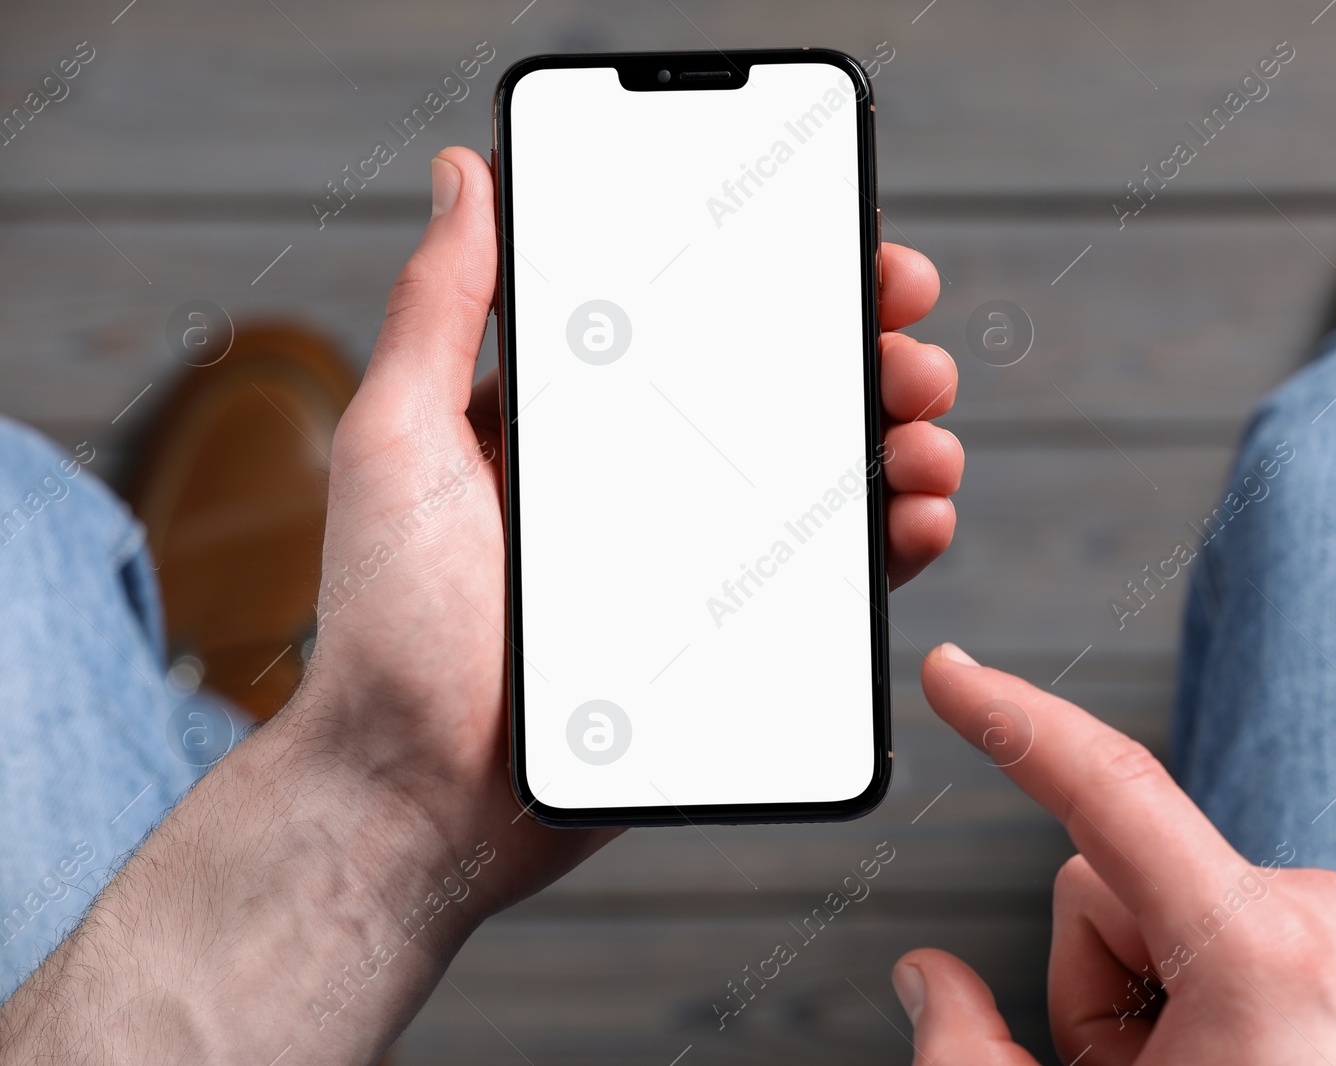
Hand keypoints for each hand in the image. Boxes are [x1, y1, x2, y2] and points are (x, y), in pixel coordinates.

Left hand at [307, 147, 961, 917]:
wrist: (418, 795)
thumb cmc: (387, 624)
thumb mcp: (398, 439)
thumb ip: (438, 308)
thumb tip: (468, 174)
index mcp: (577, 419)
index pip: (698, 322)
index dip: (785, 280)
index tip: (850, 251)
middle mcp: (642, 478)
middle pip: (780, 393)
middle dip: (865, 354)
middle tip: (909, 343)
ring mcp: (690, 557)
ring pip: (820, 480)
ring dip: (894, 441)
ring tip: (924, 433)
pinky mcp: (724, 638)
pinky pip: (826, 582)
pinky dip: (888, 542)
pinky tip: (918, 518)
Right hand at [894, 644, 1335, 1064]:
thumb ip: (962, 1047)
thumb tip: (925, 978)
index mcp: (1265, 957)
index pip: (1108, 793)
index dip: (1014, 724)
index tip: (956, 676)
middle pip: (1127, 878)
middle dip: (1096, 972)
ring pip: (1193, 906)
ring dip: (1162, 991)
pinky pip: (1264, 934)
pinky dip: (1231, 997)